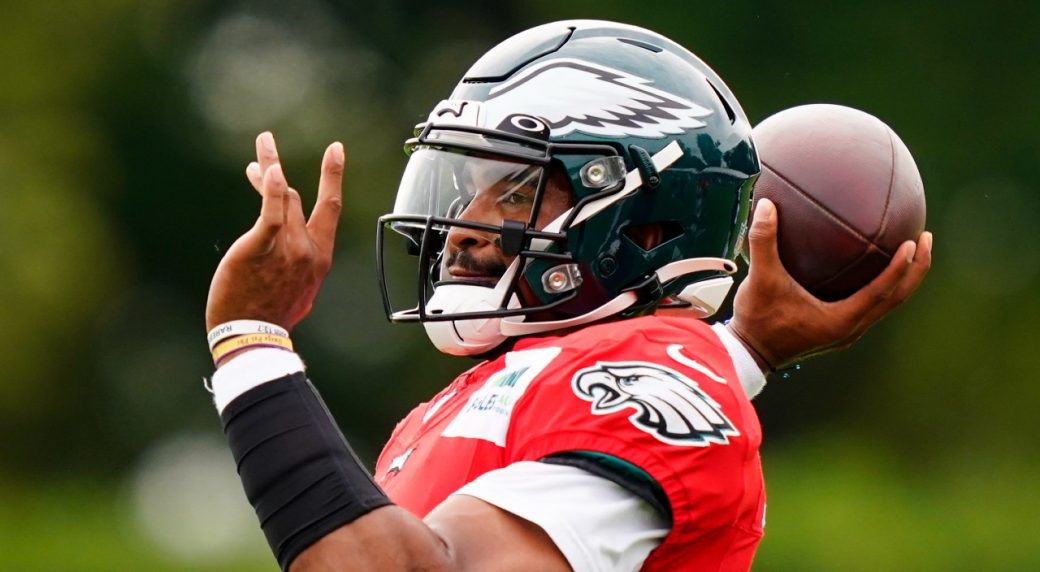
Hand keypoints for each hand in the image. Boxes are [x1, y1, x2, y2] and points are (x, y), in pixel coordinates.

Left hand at [205, 132, 344, 332]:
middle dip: (297, 167)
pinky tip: (265, 169)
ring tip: (262, 145)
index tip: (334, 151)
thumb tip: (295, 259)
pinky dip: (268, 189)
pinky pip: (269, 213)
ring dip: (269, 166)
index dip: (333, 176)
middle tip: (284, 143)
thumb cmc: (272, 317)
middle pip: (298, 196)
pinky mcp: (259, 249)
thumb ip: (297, 265)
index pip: (330, 208)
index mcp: (318, 257)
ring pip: (281, 197)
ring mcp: (286, 248)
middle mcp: (307, 248)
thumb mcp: (297, 290)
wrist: (254, 338)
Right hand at [727, 198, 931, 370]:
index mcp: (841, 320)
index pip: (882, 290)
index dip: (901, 267)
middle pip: (896, 298)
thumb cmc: (757, 320)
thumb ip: (764, 242)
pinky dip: (881, 283)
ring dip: (902, 278)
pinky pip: (871, 303)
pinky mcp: (839, 329)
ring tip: (911, 250)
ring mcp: (847, 331)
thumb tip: (766, 205)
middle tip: (924, 238)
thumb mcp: (760, 279)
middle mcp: (851, 328)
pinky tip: (871, 264)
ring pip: (887, 303)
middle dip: (915, 269)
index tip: (914, 241)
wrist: (749, 353)